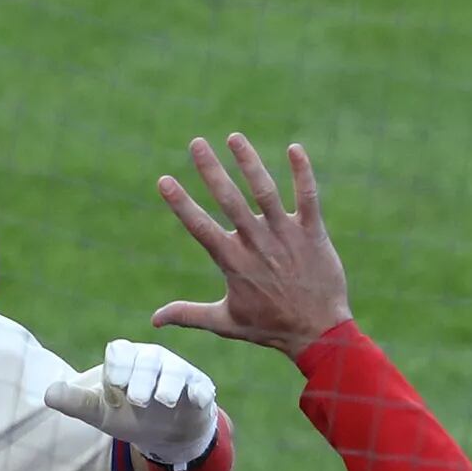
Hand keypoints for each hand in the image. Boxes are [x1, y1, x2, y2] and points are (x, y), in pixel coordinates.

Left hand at [43, 340, 220, 467]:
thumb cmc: (127, 414)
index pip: (119, 350)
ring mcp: (178, 372)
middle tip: (138, 401)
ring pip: (175, 370)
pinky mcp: (199, 388)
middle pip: (147, 358)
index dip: (116, 368)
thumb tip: (48, 394)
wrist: (163, 432)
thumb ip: (75, 402)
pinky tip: (197, 401)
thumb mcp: (99, 412)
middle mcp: (153, 358)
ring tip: (164, 401)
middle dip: (142, 378)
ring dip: (169, 384)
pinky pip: (201, 386)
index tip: (113, 389)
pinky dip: (200, 392)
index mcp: (126, 358)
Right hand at [152, 133, 352, 357]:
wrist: (319, 333)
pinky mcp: (313, 232)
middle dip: (211, 170)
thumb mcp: (225, 323)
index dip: (181, 203)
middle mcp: (257, 243)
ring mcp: (286, 235)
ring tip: (234, 137)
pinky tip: (294, 148)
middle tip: (196, 143)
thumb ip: (188, 315)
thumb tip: (153, 319)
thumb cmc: (270, 328)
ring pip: (265, 191)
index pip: (200, 227)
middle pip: (229, 200)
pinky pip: (308, 196)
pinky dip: (302, 172)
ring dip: (249, 162)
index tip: (164, 180)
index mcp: (233, 262)